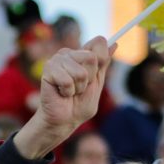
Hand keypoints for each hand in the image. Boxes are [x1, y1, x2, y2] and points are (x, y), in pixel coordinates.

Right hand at [14, 36, 114, 158]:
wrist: (64, 121)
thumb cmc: (79, 105)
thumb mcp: (97, 83)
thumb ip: (104, 64)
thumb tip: (114, 44)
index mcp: (81, 54)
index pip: (99, 42)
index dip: (101, 61)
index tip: (94, 76)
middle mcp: (69, 53)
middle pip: (92, 57)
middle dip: (90, 78)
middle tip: (79, 87)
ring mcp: (57, 60)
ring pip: (80, 71)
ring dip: (78, 87)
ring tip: (70, 92)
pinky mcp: (48, 69)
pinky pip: (67, 80)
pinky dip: (67, 91)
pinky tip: (61, 93)